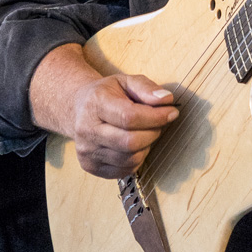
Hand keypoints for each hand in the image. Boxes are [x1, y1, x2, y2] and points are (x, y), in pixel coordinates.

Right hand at [30, 43, 178, 177]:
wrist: (79, 109)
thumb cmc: (107, 94)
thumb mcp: (126, 81)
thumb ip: (146, 87)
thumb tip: (166, 100)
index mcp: (95, 103)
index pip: (129, 117)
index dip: (156, 117)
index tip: (171, 113)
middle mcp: (87, 129)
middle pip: (130, 142)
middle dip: (153, 133)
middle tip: (158, 123)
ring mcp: (87, 151)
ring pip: (130, 158)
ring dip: (146, 146)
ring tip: (143, 132)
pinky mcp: (90, 166)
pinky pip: (125, 170)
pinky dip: (137, 158)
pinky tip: (133, 145)